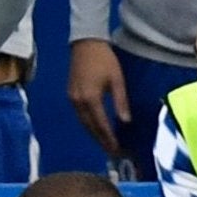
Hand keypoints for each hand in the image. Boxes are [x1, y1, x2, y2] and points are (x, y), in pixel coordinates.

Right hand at [67, 39, 130, 158]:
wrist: (86, 43)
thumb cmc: (105, 59)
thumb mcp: (117, 80)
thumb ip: (120, 102)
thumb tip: (125, 122)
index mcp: (90, 99)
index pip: (101, 125)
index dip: (109, 139)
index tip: (118, 150)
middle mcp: (78, 102)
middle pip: (90, 128)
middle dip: (101, 141)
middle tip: (112, 153)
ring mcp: (72, 99)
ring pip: (83, 123)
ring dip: (94, 135)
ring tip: (105, 144)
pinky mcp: (70, 95)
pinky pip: (80, 116)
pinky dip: (89, 125)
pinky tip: (96, 128)